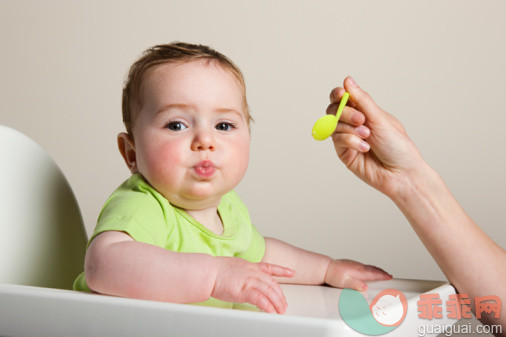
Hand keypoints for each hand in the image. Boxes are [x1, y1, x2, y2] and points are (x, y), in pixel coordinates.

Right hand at [211, 256, 294, 313]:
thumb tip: (242, 279)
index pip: (270, 267)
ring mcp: (249, 280)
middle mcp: (252, 272)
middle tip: (283, 304)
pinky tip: (271, 312)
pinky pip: (260, 299)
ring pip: (269, 292)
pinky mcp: (243, 291)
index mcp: (250, 265)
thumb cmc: (215, 270)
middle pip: (272, 284)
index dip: (282, 270)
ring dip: (277, 303)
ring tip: (280, 311)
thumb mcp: (232, 266)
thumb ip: (241, 272)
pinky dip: (267, 306)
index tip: (291, 272)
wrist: (207, 272)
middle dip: (280, 295)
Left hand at [324, 259, 391, 290]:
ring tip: (381, 272)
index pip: (373, 273)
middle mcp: (357, 266)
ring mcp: (354, 264)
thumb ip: (355, 285)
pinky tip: (368, 269)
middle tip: (389, 275)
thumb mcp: (344, 282)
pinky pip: (364, 265)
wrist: (325, 268)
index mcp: (358, 271)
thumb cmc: (333, 276)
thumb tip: (365, 287)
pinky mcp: (351, 263)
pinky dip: (370, 268)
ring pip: (368, 266)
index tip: (390, 277)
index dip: (382, 275)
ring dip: (376, 269)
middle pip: (373, 269)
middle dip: (382, 272)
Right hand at [327, 76, 425, 198]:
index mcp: (365, 112)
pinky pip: (337, 140)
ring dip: (350, 129)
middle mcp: (354, 124)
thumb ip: (361, 100)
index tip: (340, 94)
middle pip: (334, 110)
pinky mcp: (344, 153)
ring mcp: (347, 138)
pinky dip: (350, 142)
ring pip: (334, 125)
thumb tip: (348, 80)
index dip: (338, 94)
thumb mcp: (380, 118)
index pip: (343, 98)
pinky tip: (364, 148)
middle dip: (345, 113)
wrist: (401, 173)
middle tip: (362, 120)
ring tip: (367, 136)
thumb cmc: (397, 146)